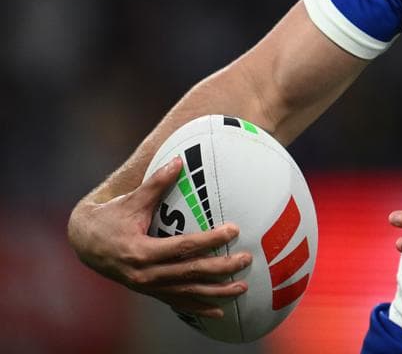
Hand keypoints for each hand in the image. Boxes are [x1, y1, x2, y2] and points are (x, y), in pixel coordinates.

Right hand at [67, 157, 251, 317]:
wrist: (85, 243)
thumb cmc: (110, 218)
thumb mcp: (131, 200)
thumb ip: (156, 183)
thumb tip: (178, 161)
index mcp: (141, 251)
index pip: (183, 247)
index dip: (210, 240)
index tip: (234, 231)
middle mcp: (145, 274)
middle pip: (190, 273)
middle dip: (221, 268)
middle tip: (246, 259)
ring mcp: (147, 286)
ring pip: (187, 292)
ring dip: (216, 292)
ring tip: (242, 287)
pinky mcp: (149, 291)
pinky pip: (177, 302)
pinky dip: (198, 307)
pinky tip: (220, 311)